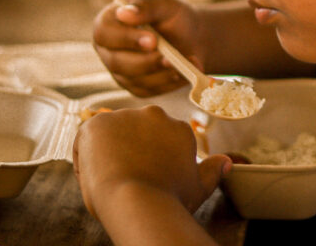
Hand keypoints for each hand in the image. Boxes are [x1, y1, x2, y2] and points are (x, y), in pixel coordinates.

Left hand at [73, 105, 231, 219]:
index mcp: (178, 128)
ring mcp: (125, 116)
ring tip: (112, 179)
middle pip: (136, 133)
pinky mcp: (98, 123)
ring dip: (109, 152)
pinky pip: (88, 139)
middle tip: (129, 178)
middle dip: (131, 151)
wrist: (136, 201)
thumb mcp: (198, 186)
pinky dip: (87, 155)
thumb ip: (213, 171)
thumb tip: (227, 163)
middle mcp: (154, 115)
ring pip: (112, 135)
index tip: (147, 177)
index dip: (151, 161)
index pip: (159, 140)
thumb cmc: (169, 198)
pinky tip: (97, 173)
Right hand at [92, 0, 203, 96]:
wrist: (192, 36)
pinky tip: (187, 72)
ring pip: (135, 80)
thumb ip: (146, 6)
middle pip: (117, 63)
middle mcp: (109, 51)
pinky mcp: (139, 88)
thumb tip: (124, 13)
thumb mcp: (163, 3)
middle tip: (170, 58)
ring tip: (185, 62)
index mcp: (109, 25)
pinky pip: (151, 90)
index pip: (104, 34)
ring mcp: (122, 72)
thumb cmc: (172, 16)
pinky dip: (172, 82)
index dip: (126, 39)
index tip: (152, 39)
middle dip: (146, 62)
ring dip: (162, 73)